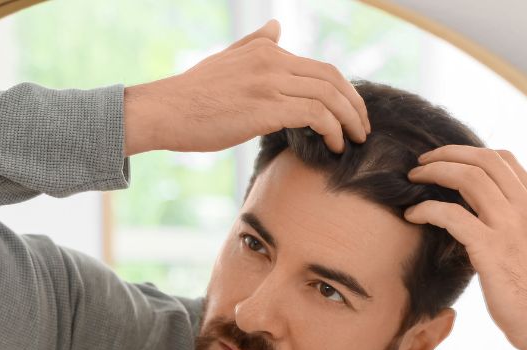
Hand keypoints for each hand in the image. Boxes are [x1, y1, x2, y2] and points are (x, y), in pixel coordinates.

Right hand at [123, 19, 370, 155]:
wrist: (164, 112)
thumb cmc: (191, 96)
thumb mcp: (226, 59)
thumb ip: (255, 44)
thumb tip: (277, 26)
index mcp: (266, 51)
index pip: (321, 68)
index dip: (344, 92)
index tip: (351, 114)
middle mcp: (272, 61)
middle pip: (332, 79)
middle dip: (354, 106)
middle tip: (362, 129)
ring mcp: (269, 83)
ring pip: (328, 97)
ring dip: (348, 121)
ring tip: (353, 141)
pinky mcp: (265, 107)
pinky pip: (314, 115)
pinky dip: (331, 130)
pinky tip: (332, 145)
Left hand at [404, 145, 526, 349]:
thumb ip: (516, 220)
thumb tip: (483, 207)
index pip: (503, 159)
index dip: (468, 152)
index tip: (444, 159)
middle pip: (484, 160)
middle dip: (447, 154)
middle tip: (422, 162)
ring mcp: (512, 227)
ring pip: (468, 178)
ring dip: (434, 173)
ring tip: (413, 179)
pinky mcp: (492, 249)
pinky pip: (452, 215)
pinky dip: (427, 209)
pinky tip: (413, 215)